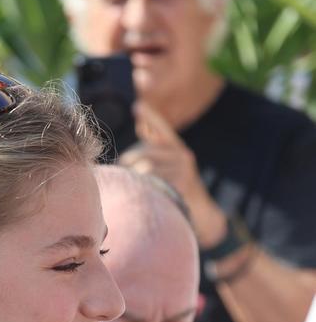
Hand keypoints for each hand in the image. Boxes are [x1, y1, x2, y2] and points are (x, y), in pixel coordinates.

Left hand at [120, 101, 226, 246]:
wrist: (202, 214)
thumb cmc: (179, 193)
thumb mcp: (170, 172)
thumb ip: (155, 158)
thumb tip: (134, 142)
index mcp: (178, 150)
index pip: (162, 130)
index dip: (151, 117)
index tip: (137, 107)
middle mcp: (182, 155)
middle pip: (146, 154)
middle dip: (129, 163)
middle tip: (120, 171)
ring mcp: (183, 169)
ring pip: (147, 168)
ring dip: (134, 178)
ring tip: (130, 186)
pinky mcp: (183, 183)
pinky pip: (154, 182)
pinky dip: (144, 188)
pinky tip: (143, 193)